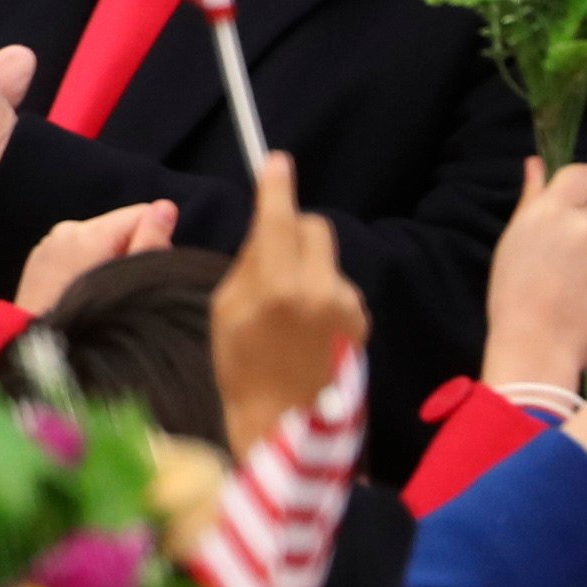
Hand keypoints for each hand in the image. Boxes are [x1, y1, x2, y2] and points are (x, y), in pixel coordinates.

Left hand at [15, 199, 178, 314]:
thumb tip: (166, 207)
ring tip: (100, 296)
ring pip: (96, 240)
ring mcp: (48, 244)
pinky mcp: (38, 259)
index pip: (141, 213)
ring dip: (106, 260)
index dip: (153, 241)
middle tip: (122, 290)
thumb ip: (150, 243)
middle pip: (118, 227)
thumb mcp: (130, 282)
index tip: (143, 273)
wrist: (36, 349)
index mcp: (89, 233)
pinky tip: (80, 294)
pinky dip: (84, 266)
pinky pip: (74, 251)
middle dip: (128, 252)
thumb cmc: (92, 323)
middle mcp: (66, 230)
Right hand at [210, 153, 367, 459]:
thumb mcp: (225, 313)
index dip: (276, 188)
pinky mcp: (362, 320)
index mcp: (276, 288)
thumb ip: (248, 267)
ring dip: (308, 270)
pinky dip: (323, 295)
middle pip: (314, 227)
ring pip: (326, 259)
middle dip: (294, 230)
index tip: (276, 162)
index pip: (280, 220)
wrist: (286, 424)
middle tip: (273, 255)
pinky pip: (338, 286)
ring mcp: (346, 306)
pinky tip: (310, 330)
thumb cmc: (243, 370)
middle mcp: (318, 291)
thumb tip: (266, 231)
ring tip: (289, 314)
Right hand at [481, 159, 586, 394]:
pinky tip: (581, 303)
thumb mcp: (512, 242)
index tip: (568, 208)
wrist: (534, 346)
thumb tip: (535, 164)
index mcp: (550, 212)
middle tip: (556, 264)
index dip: (578, 188)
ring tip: (565, 290)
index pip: (584, 175)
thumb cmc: (512, 295)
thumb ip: (531, 199)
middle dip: (580, 233)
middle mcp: (582, 226)